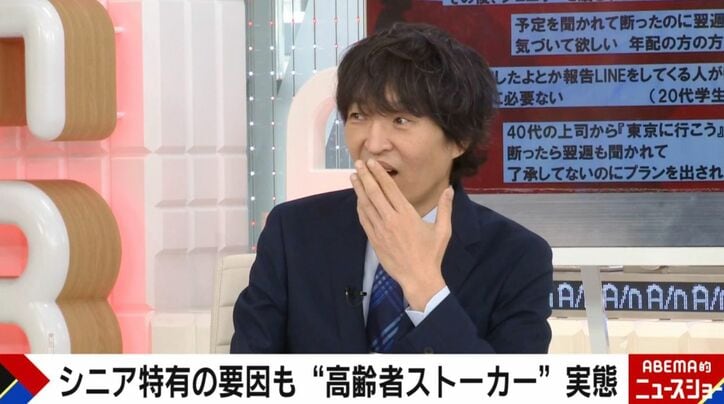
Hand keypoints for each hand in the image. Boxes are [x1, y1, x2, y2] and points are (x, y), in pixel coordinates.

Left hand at [350, 159, 452, 310]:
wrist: (418, 278)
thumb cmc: (432, 254)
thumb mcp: (443, 230)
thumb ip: (445, 208)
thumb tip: (449, 189)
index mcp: (407, 214)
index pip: (390, 189)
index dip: (379, 174)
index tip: (372, 163)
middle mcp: (391, 220)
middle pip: (374, 193)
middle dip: (365, 176)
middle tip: (358, 163)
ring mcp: (380, 230)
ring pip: (366, 205)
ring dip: (359, 190)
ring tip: (354, 176)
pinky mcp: (374, 241)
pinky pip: (364, 220)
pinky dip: (360, 208)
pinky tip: (358, 199)